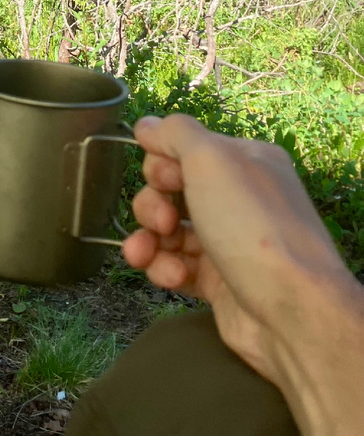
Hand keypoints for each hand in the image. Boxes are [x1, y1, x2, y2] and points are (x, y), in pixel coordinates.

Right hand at [123, 113, 356, 385]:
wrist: (291, 310)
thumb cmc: (251, 225)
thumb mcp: (211, 159)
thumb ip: (174, 133)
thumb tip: (146, 125)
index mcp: (245, 161)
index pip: (185, 148)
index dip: (162, 163)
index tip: (165, 180)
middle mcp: (239, 198)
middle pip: (171, 190)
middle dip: (152, 204)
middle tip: (163, 222)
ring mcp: (229, 241)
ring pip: (167, 230)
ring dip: (148, 240)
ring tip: (146, 255)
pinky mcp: (219, 281)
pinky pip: (175, 265)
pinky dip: (162, 268)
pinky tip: (168, 277)